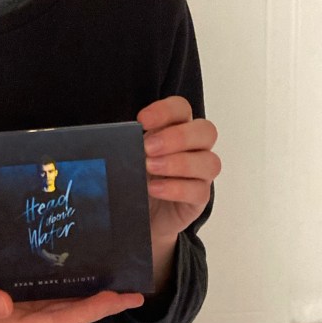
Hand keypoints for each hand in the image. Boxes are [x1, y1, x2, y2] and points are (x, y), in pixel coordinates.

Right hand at [0, 278, 143, 322]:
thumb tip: (7, 301)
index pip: (58, 322)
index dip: (90, 310)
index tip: (119, 298)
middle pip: (66, 318)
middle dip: (98, 305)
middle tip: (132, 289)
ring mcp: (10, 320)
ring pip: (56, 310)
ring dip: (85, 298)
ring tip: (113, 282)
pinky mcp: (2, 309)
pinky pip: (41, 301)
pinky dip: (62, 291)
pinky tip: (71, 276)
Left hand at [138, 96, 219, 288]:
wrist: (138, 214)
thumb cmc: (135, 176)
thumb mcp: (129, 155)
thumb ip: (128, 142)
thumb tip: (111, 136)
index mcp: (177, 127)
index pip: (182, 108)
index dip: (165, 110)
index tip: (142, 121)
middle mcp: (195, 147)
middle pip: (206, 131)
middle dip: (177, 137)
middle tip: (148, 147)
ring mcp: (201, 174)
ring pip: (210, 162)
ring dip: (179, 163)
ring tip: (150, 168)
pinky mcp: (199, 198)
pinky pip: (199, 191)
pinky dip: (176, 188)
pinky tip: (154, 189)